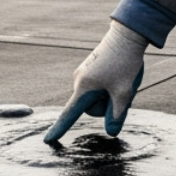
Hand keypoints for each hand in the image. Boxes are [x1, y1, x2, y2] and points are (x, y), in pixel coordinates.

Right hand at [43, 21, 148, 142]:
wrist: (127, 34)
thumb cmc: (125, 63)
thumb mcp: (125, 93)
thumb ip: (117, 115)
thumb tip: (111, 132)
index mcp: (84, 88)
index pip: (69, 114)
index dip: (59, 129)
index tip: (48, 140)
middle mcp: (79, 81)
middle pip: (91, 108)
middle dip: (107, 105)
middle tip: (122, 88)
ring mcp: (83, 75)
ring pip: (96, 98)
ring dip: (109, 95)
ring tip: (122, 78)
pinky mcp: (89, 71)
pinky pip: (98, 88)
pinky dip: (109, 87)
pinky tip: (119, 74)